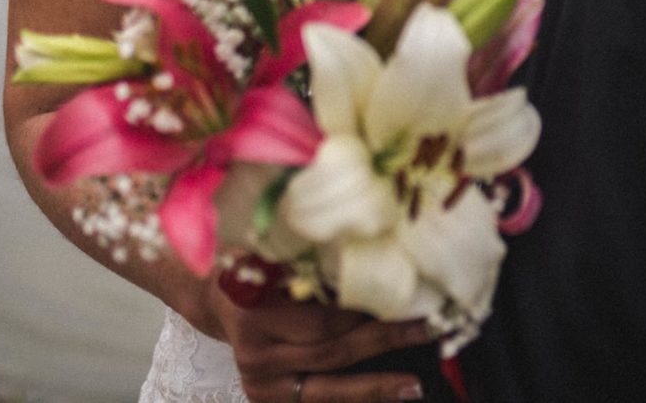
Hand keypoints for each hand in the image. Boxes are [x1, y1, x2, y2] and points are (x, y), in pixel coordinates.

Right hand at [205, 278, 436, 402]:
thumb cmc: (258, 268)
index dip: (367, 310)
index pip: (322, 317)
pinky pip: (318, 399)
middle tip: (426, 331)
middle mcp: (254, 352)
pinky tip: (387, 397)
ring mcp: (258, 382)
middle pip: (330, 351)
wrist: (220, 299)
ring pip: (328, 384)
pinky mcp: (266, 399)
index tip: (408, 300)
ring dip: (376, 384)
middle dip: (383, 341)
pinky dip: (355, 397)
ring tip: (414, 385)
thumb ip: (314, 266)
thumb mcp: (279, 256)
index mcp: (254, 310)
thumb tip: (378, 262)